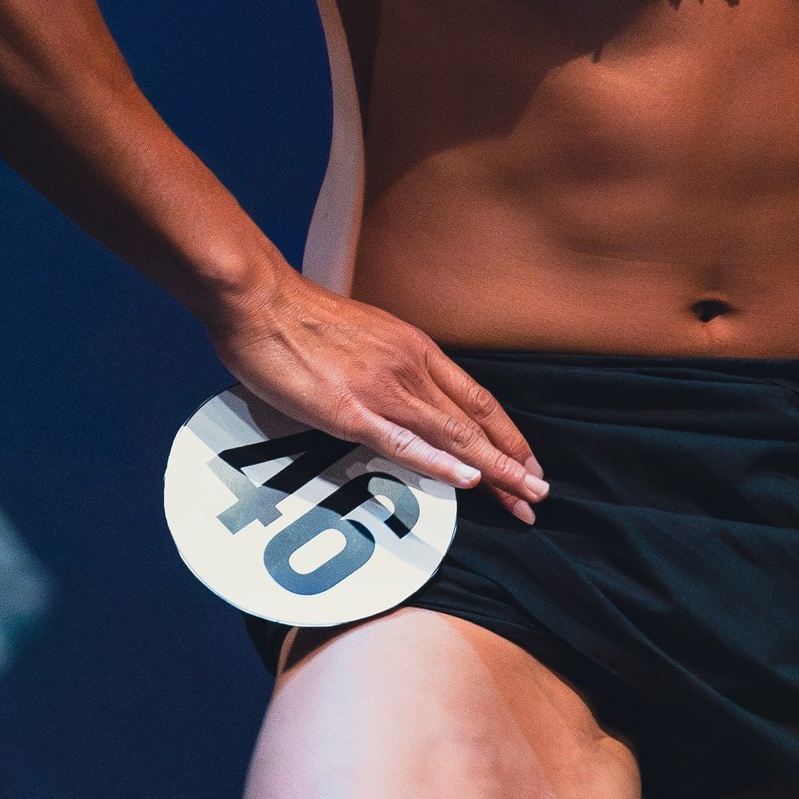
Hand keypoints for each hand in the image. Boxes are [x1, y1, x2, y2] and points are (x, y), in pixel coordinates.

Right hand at [213, 265, 546, 523]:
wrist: (260, 299)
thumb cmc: (301, 316)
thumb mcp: (366, 333)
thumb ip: (392, 364)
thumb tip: (406, 394)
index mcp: (415, 350)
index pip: (476, 400)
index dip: (507, 435)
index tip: (527, 463)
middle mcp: (410, 369)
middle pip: (475, 424)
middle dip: (513, 464)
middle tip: (538, 495)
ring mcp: (382, 391)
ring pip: (453, 437)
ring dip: (493, 472)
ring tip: (522, 500)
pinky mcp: (349, 411)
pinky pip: (404, 444)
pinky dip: (440, 465)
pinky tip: (466, 482)